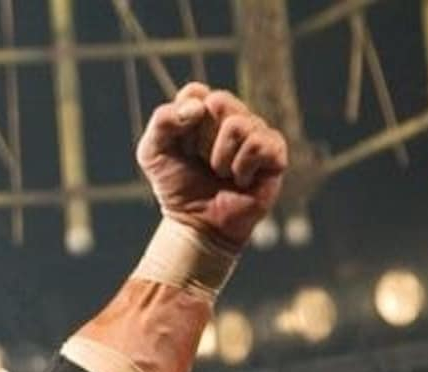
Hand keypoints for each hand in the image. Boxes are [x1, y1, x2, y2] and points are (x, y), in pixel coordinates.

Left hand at [137, 83, 286, 248]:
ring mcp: (255, 132)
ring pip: (238, 125)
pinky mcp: (275, 152)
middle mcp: (232, 116)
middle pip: (219, 101)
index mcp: (203, 111)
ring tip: (220, 174)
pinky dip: (242, 168)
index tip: (181, 145)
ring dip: (220, 158)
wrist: (198, 224)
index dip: (184, 117)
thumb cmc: (177, 187)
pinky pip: (259, 144)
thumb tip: (197, 107)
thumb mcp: (153, 154)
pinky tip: (240, 180)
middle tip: (202, 161)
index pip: (195, 92)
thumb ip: (162, 122)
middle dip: (202, 139)